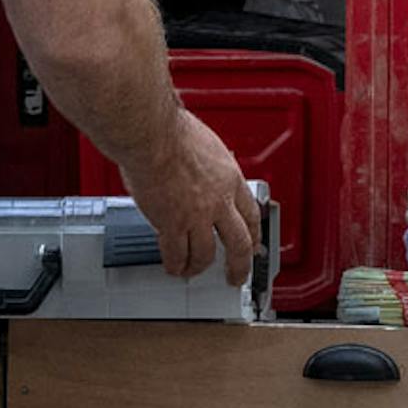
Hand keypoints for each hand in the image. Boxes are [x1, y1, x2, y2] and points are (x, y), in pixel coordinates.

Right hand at [132, 108, 262, 284]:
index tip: (253, 242)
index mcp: (230, 178)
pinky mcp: (172, 224)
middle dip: (239, 265)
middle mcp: (219, 201)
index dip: (254, 233)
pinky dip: (175, 264)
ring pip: (206, 254)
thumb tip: (202, 163)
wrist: (152, 135)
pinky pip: (176, 254)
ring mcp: (196, 215)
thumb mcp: (206, 144)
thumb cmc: (171, 131)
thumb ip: (209, 163)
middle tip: (236, 275)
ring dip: (199, 266)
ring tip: (192, 271)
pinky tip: (172, 267)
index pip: (251, 213)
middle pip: (239, 244)